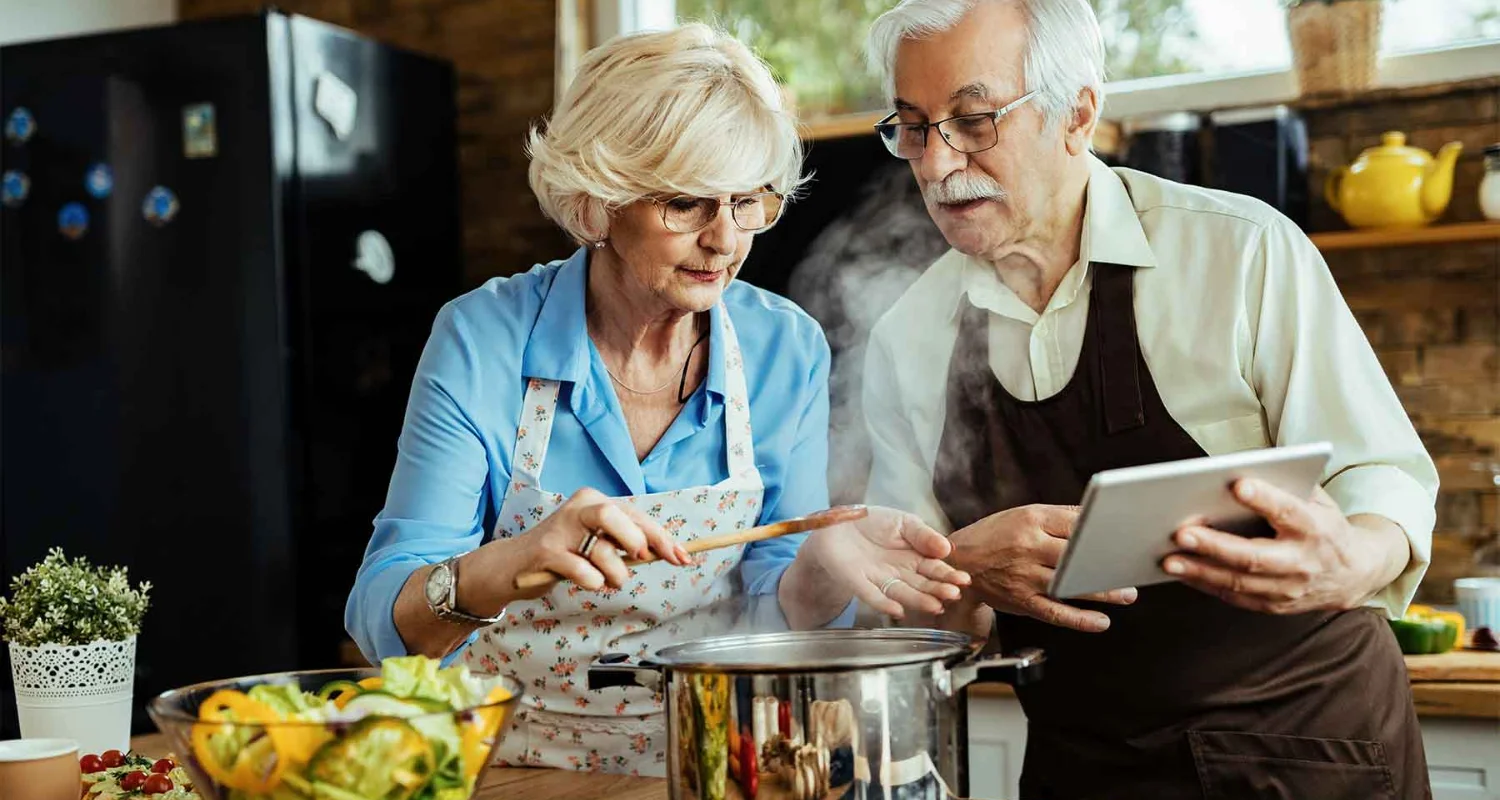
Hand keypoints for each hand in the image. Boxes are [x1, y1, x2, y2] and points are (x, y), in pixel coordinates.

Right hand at [459, 488, 690, 612]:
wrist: (512, 566)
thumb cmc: (563, 553)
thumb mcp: (596, 542)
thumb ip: (627, 543)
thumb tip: (669, 552)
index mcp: (593, 500)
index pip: (635, 514)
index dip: (662, 537)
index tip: (683, 557)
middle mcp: (577, 509)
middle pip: (615, 515)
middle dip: (638, 540)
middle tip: (642, 559)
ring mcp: (559, 530)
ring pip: (602, 549)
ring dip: (615, 573)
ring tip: (609, 580)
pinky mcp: (546, 554)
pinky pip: (582, 572)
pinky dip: (593, 582)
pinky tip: (588, 582)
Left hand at [798, 506, 970, 618]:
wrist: (838, 522)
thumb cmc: (873, 522)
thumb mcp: (904, 522)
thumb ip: (924, 535)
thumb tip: (947, 548)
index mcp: (914, 557)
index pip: (934, 569)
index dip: (948, 575)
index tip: (963, 580)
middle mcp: (900, 573)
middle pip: (921, 584)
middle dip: (937, 590)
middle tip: (953, 594)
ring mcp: (880, 580)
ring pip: (902, 593)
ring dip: (918, 600)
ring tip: (935, 605)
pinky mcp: (857, 583)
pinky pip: (872, 596)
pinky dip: (884, 604)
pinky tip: (897, 611)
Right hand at [949, 505, 1136, 632]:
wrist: (959, 562)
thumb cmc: (994, 536)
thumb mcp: (1022, 514)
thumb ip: (1059, 517)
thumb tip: (1096, 518)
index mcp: (1030, 520)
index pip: (1075, 524)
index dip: (1103, 531)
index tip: (1125, 536)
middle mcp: (1027, 547)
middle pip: (1075, 555)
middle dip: (1106, 562)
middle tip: (1131, 567)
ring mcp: (1024, 576)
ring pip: (1069, 585)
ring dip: (1102, 592)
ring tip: (1126, 594)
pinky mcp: (1021, 601)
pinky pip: (1054, 613)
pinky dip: (1079, 620)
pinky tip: (1100, 622)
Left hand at [1162, 480, 1404, 613]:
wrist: (1355, 572)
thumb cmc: (1324, 525)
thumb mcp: (1318, 500)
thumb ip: (1286, 487)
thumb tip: (1238, 472)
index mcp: (1315, 527)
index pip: (1288, 511)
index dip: (1265, 499)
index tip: (1238, 484)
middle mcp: (1302, 562)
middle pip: (1255, 557)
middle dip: (1216, 546)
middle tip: (1181, 534)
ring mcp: (1289, 589)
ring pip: (1239, 582)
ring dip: (1200, 572)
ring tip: (1168, 560)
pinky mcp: (1275, 605)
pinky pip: (1235, 598)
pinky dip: (1206, 585)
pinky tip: (1182, 573)